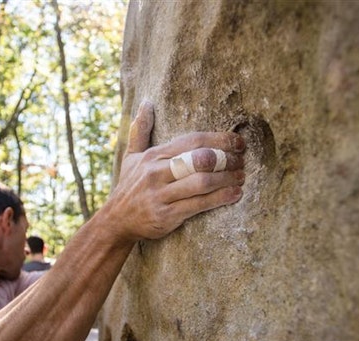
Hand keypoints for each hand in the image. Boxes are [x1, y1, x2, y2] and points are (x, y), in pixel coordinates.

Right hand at [107, 100, 245, 240]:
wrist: (116, 221)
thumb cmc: (129, 187)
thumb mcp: (131, 157)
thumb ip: (140, 130)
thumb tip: (146, 102)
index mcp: (154, 156)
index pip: (192, 141)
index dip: (219, 140)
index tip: (238, 142)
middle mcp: (157, 173)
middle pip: (199, 159)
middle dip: (226, 159)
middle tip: (242, 160)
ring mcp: (161, 195)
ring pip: (201, 182)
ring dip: (227, 179)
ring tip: (241, 177)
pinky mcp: (167, 216)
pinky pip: (199, 205)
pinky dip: (220, 198)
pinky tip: (235, 194)